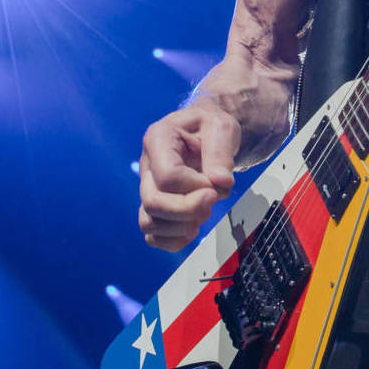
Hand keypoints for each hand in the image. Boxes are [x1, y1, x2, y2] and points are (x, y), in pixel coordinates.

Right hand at [139, 104, 239, 249]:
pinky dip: (172, 241)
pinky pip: (152, 235)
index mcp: (158, 139)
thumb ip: (221, 153)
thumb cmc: (211, 127)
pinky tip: (192, 230)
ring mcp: (148, 188)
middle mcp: (147, 165)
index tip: (215, 183)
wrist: (206, 132)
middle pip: (153, 202)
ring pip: (148, 222)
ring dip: (180, 227)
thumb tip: (219, 183)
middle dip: (187, 210)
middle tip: (212, 200)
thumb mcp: (222, 127)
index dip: (195, 187)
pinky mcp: (155, 206)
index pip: (168, 176)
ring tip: (203, 214)